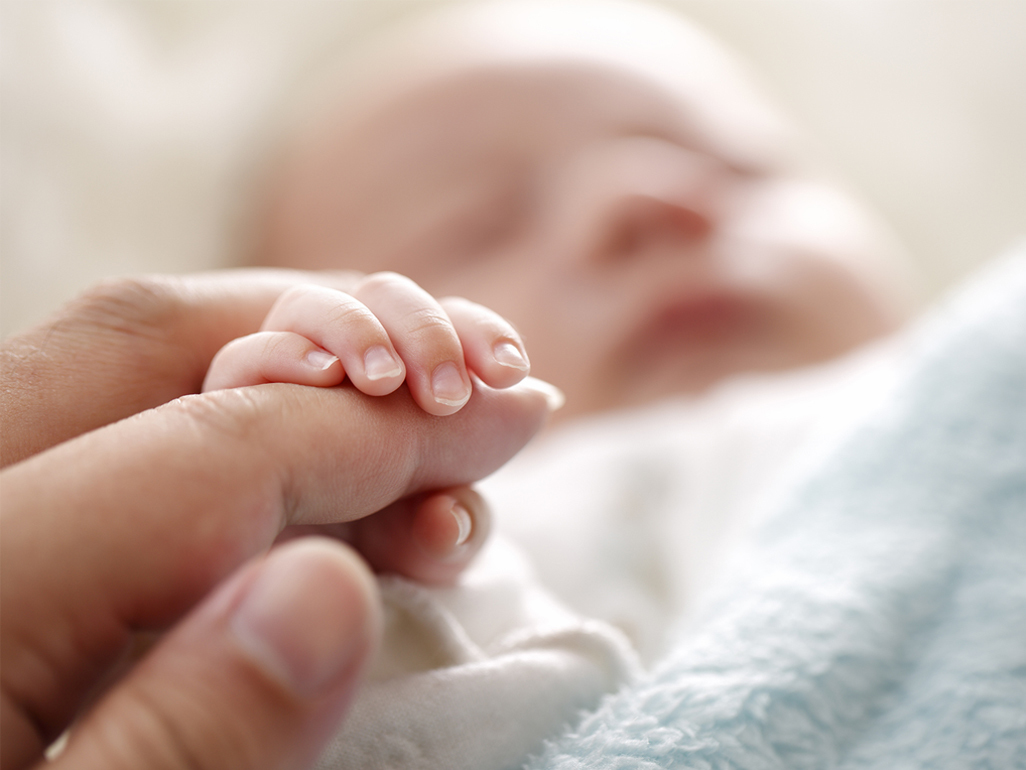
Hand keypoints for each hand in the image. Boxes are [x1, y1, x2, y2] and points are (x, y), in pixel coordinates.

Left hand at [0, 271, 559, 769]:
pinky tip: (323, 492)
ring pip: (126, 369)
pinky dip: (239, 430)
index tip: (515, 417)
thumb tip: (323, 594)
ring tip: (418, 466)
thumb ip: (182, 750)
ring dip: (299, 382)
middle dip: (341, 344)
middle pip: (146, 340)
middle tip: (473, 394)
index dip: (379, 430)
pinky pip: (110, 430)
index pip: (205, 450)